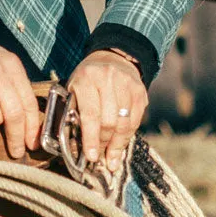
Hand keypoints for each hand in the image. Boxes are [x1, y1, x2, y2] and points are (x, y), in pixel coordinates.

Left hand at [67, 50, 146, 171]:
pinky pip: (135, 121)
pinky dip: (127, 136)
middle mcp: (108, 79)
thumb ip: (74, 113)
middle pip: (109, 121)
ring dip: (117, 145)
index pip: (90, 114)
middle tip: (99, 158)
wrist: (111, 58)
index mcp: (86, 78)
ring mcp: (127, 84)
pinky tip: (120, 144)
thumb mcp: (74, 89)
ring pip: (124, 124)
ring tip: (111, 158)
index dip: (91, 138)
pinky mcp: (140, 91)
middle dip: (103, 143)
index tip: (91, 157)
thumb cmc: (87, 80)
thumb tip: (79, 148)